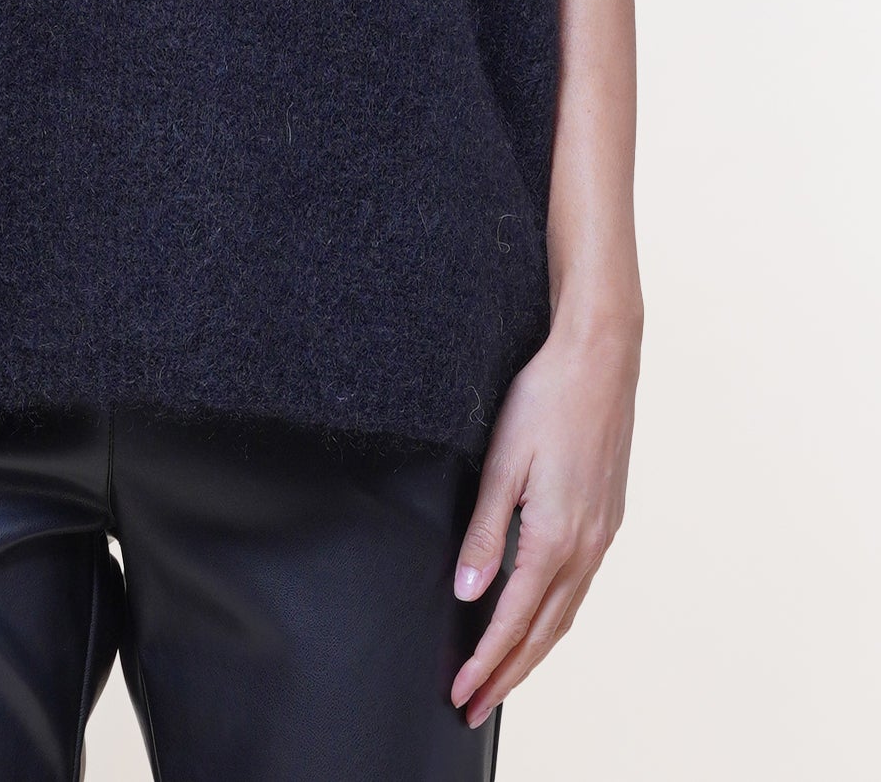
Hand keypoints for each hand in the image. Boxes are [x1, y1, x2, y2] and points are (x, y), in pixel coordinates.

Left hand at [449, 297, 640, 728]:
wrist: (600, 359)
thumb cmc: (546, 399)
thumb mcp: (501, 462)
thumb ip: (484, 532)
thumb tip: (467, 591)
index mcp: (554, 536)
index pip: (513, 620)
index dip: (486, 661)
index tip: (461, 692)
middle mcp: (584, 546)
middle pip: (543, 632)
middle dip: (508, 674)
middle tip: (474, 707)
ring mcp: (601, 535)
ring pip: (565, 614)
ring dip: (533, 653)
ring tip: (503, 678)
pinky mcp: (606, 519)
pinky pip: (578, 587)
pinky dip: (555, 619)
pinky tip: (541, 622)